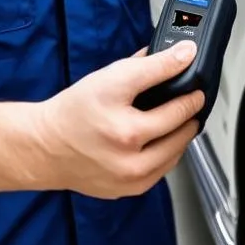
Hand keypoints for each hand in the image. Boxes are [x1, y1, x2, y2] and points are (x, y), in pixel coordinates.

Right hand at [35, 41, 204, 198]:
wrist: (47, 146)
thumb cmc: (75, 110)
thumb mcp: (112, 77)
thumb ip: (153, 64)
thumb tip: (185, 54)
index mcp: (128, 131)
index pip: (178, 108)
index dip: (192, 93)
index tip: (197, 87)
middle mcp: (131, 160)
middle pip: (182, 134)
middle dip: (189, 115)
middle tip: (189, 101)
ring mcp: (131, 180)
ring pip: (176, 155)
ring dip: (180, 136)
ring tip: (174, 119)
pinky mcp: (129, 190)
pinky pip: (161, 170)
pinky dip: (165, 153)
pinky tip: (158, 139)